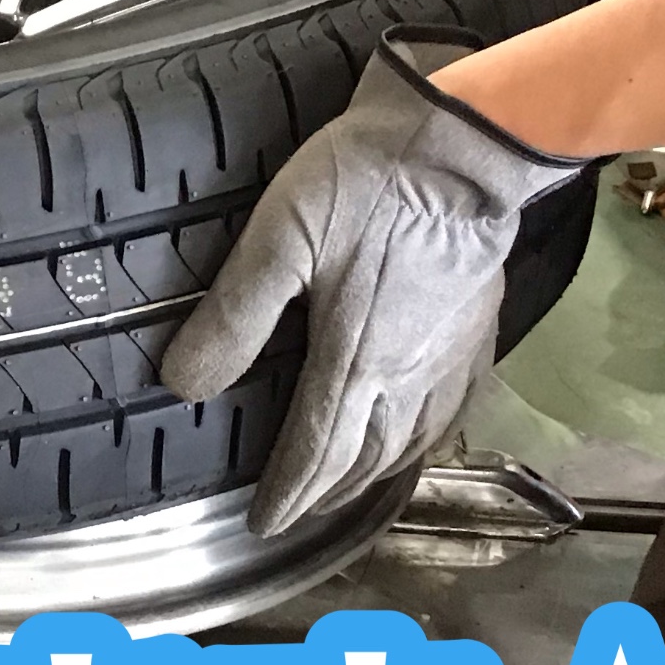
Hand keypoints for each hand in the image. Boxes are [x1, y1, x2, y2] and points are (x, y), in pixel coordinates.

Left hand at [160, 29, 585, 536]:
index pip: (317, 453)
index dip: (288, 494)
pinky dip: (427, 441)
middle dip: (327, 495)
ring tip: (350, 489)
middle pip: (366, 461)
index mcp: (356, 362)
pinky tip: (420, 434)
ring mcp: (451, 357)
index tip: (263, 523)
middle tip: (298, 512)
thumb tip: (185, 383)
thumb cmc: (370, 182)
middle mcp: (409, 376)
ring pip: (413, 443)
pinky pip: (453, 411)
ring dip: (375, 477)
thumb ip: (234, 316)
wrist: (469, 141)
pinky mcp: (479, 331)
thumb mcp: (280, 239)